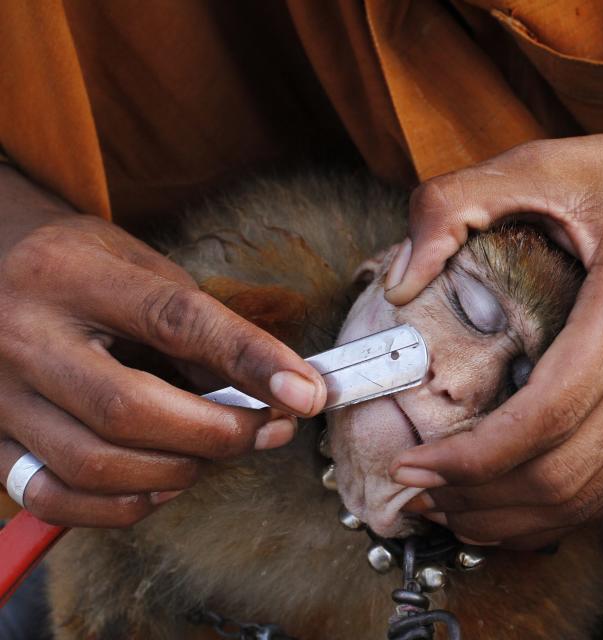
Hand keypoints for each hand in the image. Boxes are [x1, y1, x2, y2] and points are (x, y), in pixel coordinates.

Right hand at [0, 166, 324, 526]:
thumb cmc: (78, 264)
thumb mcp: (141, 268)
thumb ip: (198, 328)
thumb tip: (271, 391)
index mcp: (72, 276)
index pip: (175, 321)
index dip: (250, 360)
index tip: (307, 391)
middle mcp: (24, 335)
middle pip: (128, 409)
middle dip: (217, 433)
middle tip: (268, 430)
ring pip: (93, 464)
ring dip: (177, 472)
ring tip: (215, 451)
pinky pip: (54, 498)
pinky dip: (122, 506)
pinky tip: (160, 483)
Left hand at [386, 131, 602, 548]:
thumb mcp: (544, 163)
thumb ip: (455, 203)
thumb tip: (398, 282)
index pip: (549, 414)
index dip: (474, 456)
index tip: (413, 463)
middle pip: (566, 472)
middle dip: (480, 497)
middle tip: (417, 489)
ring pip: (592, 494)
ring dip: (513, 516)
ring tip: (449, 507)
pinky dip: (555, 510)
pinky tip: (505, 506)